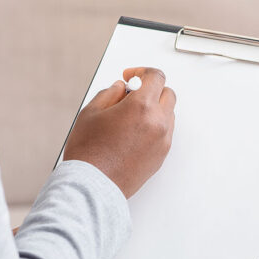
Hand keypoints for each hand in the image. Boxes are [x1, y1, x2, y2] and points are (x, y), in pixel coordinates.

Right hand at [62, 67, 175, 197]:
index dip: (142, 72)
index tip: (131, 77)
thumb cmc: (89, 152)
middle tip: (131, 96)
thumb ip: (110, 93)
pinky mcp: (161, 156)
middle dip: (151, 90)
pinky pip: (165, 133)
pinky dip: (155, 126)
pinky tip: (134, 133)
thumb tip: (121, 88)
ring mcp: (163, 141)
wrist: (92, 186)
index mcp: (142, 107)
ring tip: (130, 117)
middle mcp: (158, 123)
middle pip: (167, 94)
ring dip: (154, 109)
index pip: (155, 77)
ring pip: (168, 114)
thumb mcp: (91, 112)